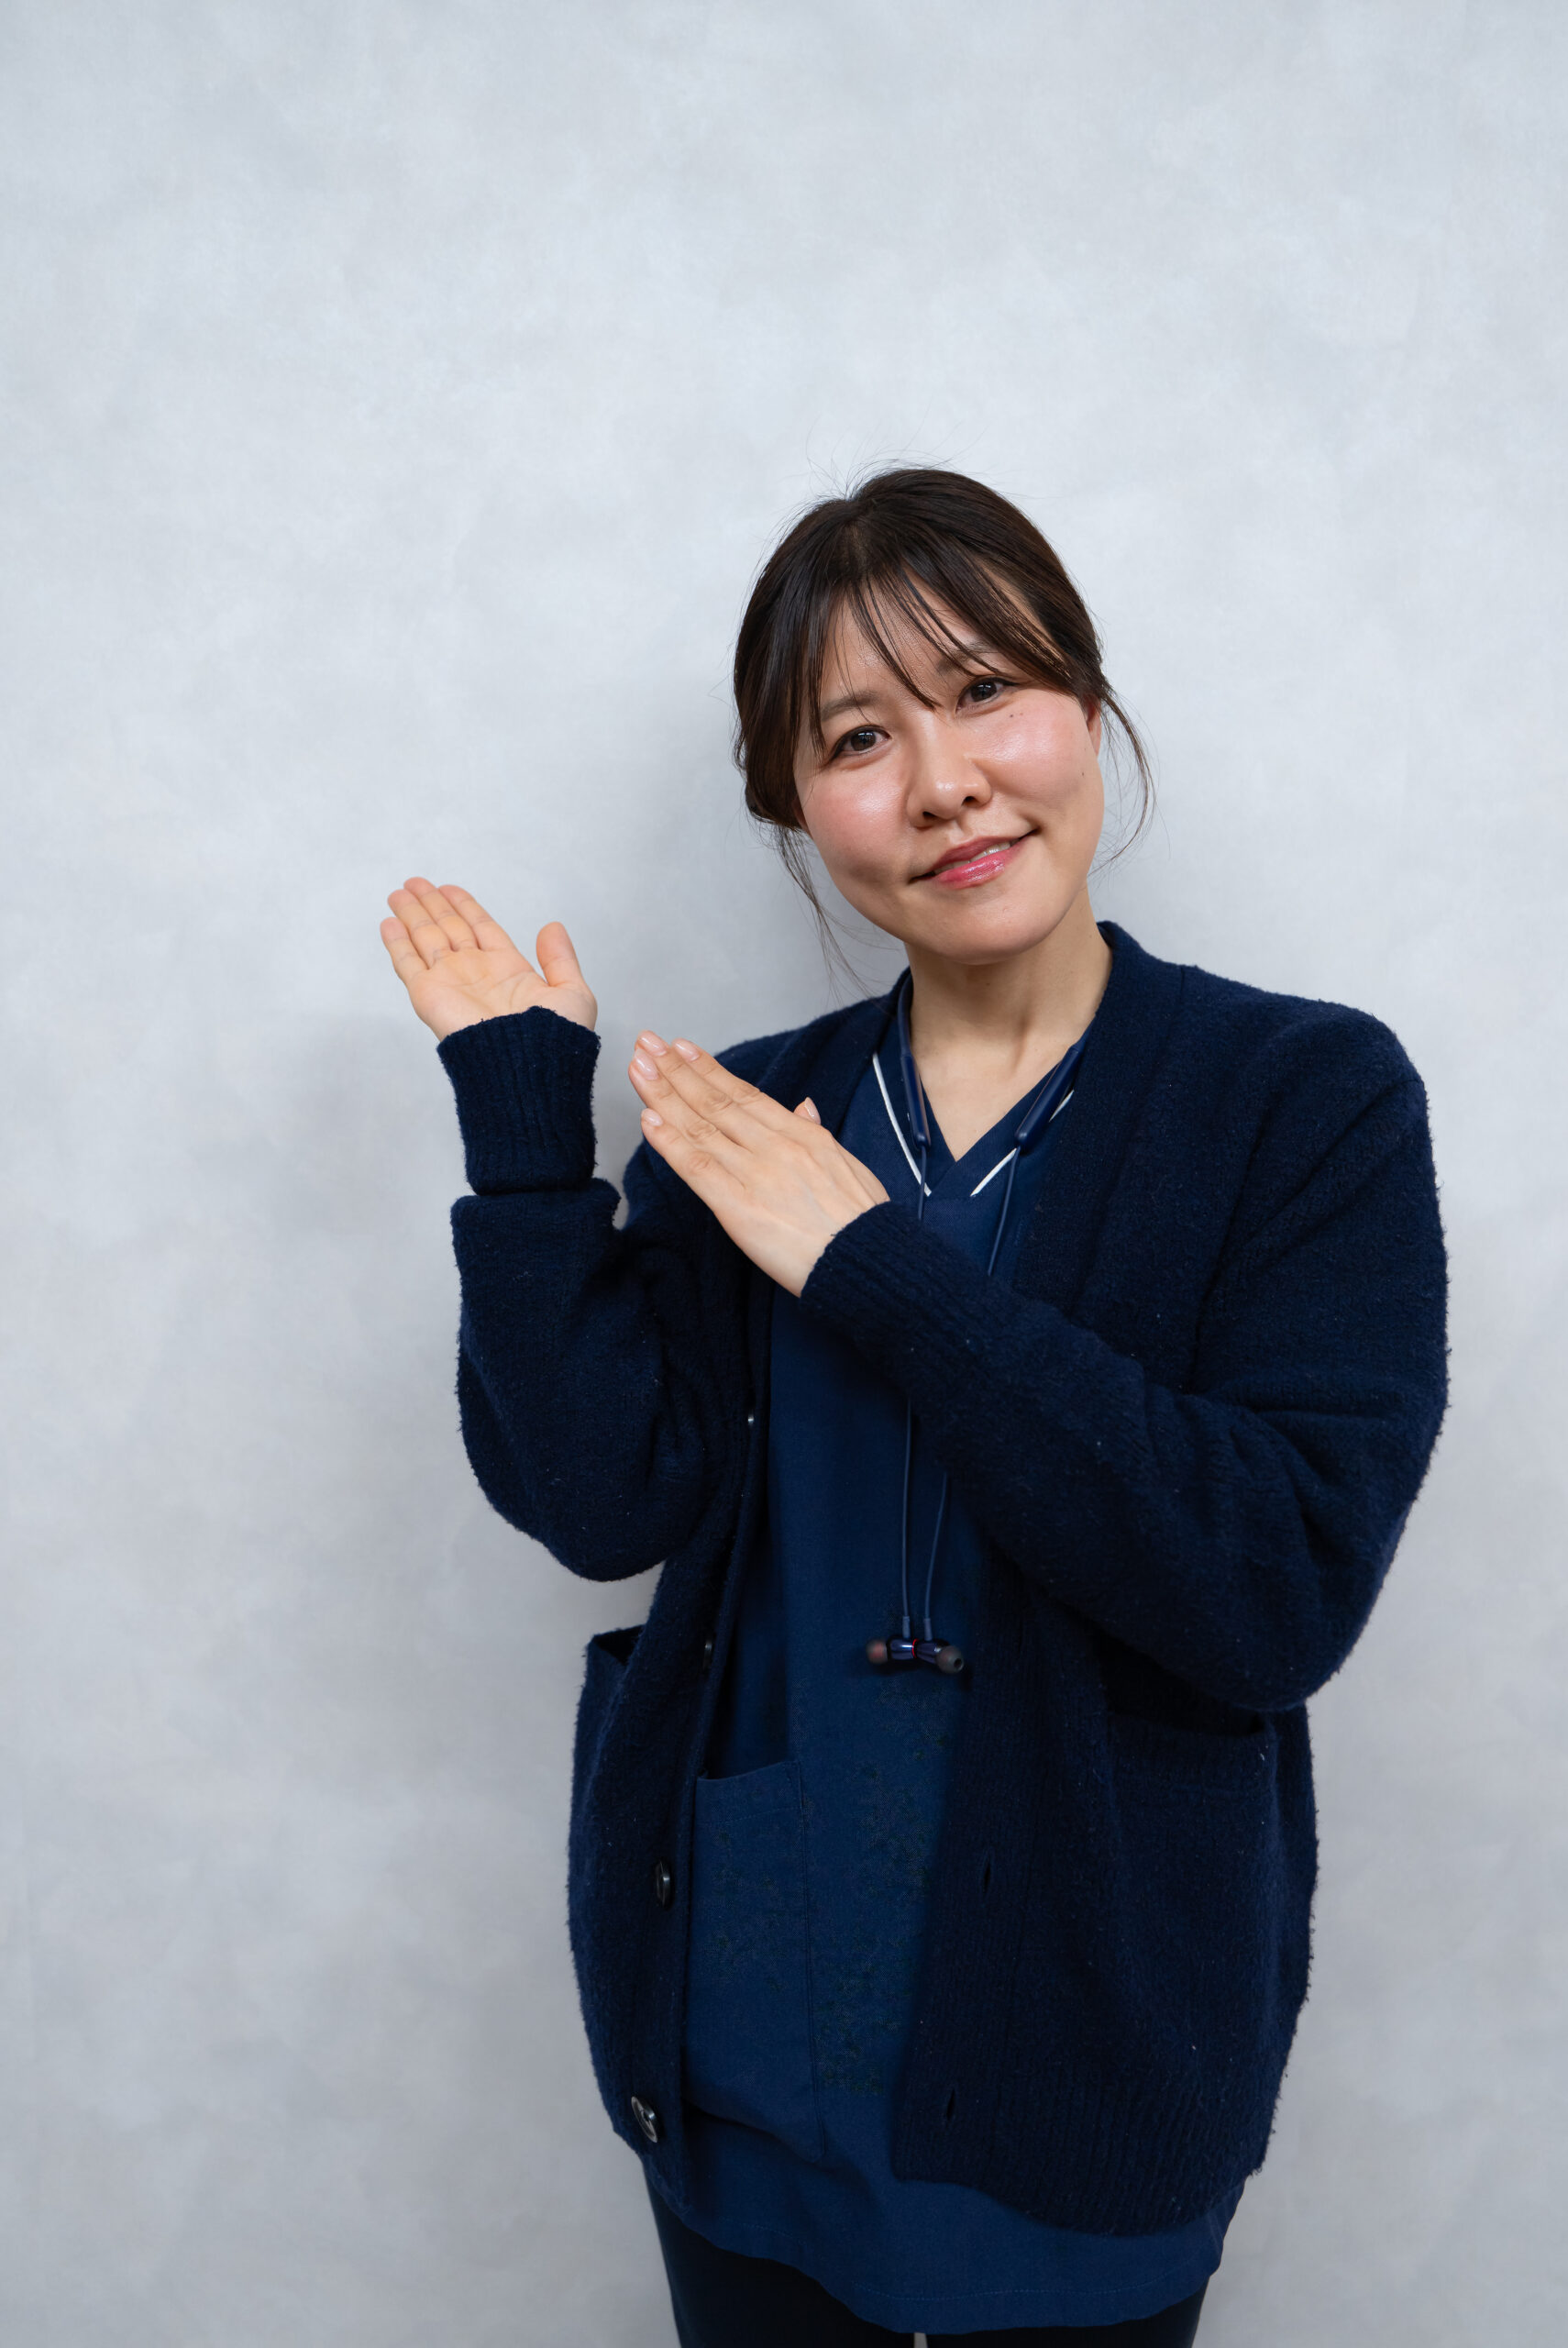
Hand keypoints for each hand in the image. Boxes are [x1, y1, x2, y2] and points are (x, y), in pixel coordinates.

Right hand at [380, 879, 595, 1041]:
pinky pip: (408, 963)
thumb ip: (560, 959)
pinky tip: (389, 922)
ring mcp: (450, 983)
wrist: (527, 1066)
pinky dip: (397, 942)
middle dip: (432, 904)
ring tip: (399, 893)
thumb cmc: (554, 1037)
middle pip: (448, 928)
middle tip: (414, 882)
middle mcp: (475, 973)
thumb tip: (553, 926)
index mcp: (508, 970)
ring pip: (426, 939)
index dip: (464, 906)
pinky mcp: (428, 995)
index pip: (480, 927)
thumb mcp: (571, 992)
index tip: (448, 888)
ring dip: (412, 915)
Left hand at [627, 1033, 887, 1294]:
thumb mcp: (849, 1166)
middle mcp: (775, 1147)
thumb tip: (804, 1107)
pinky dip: (670, 1143)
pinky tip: (648, 1121)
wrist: (868, 1262)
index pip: (745, 1094)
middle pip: (716, 1102)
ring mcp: (756, 1174)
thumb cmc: (863, 1224)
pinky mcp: (739, 1208)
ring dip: (664, 1095)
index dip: (709, 1069)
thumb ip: (818, 1135)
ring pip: (701, 1127)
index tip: (682, 1048)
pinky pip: (698, 1169)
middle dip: (676, 1070)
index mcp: (801, 1136)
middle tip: (647, 1043)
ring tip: (638, 1069)